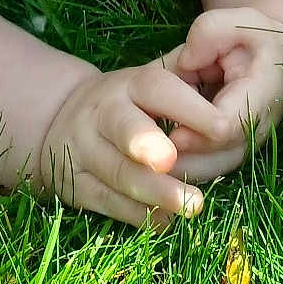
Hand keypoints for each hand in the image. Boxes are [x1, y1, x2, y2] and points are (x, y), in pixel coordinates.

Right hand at [33, 58, 237, 227]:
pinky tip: (168, 220)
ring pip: (119, 173)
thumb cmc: (126, 101)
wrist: (59, 120)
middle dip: (146, 144)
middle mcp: (102, 113)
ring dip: (156, 193)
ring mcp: (84, 150)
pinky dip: (141, 215)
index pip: (157, 88)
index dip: (190, 108)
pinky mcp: (76, 185)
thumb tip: (223, 63)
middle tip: (171, 161)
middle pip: (124, 127)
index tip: (222, 128)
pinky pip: (110, 204)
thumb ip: (184, 73)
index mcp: (128, 83)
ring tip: (191, 205)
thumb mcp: (146, 78)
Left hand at [159, 8, 282, 182]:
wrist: (278, 58)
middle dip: (178, 156)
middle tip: (142, 153)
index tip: (167, 129)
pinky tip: (153, 159)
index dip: (195, 131)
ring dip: (177, 166)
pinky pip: (207, 168)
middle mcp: (258, 129)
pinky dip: (181, 165)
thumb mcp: (237, 21)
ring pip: (210, 170)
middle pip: (215, 158)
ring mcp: (247, 145)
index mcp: (262, 94)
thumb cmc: (255, 37)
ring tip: (143, 159)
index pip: (226, 125)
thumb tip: (186, 62)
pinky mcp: (233, 153)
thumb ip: (210, 34)